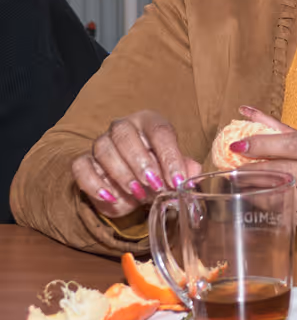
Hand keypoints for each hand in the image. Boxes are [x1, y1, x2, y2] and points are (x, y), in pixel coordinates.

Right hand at [71, 110, 202, 217]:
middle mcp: (123, 127)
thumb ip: (184, 169)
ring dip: (122, 174)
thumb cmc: (157, 170)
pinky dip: (94, 184)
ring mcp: (101, 143)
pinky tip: (110, 197)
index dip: (170, 157)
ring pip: (104, 150)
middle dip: (142, 162)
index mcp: (150, 122)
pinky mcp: (84, 161)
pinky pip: (81, 167)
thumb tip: (192, 176)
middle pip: (126, 135)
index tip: (177, 180)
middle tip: (155, 185)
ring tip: (138, 193)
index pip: (160, 131)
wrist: (134, 185)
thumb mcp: (173, 170)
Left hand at [232, 107, 296, 240]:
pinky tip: (260, 201)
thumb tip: (250, 114)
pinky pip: (289, 214)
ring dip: (256, 191)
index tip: (238, 146)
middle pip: (284, 171)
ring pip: (282, 196)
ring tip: (239, 185)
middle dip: (253, 170)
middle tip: (231, 168)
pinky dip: (272, 207)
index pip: (294, 145)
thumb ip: (291, 134)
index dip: (263, 145)